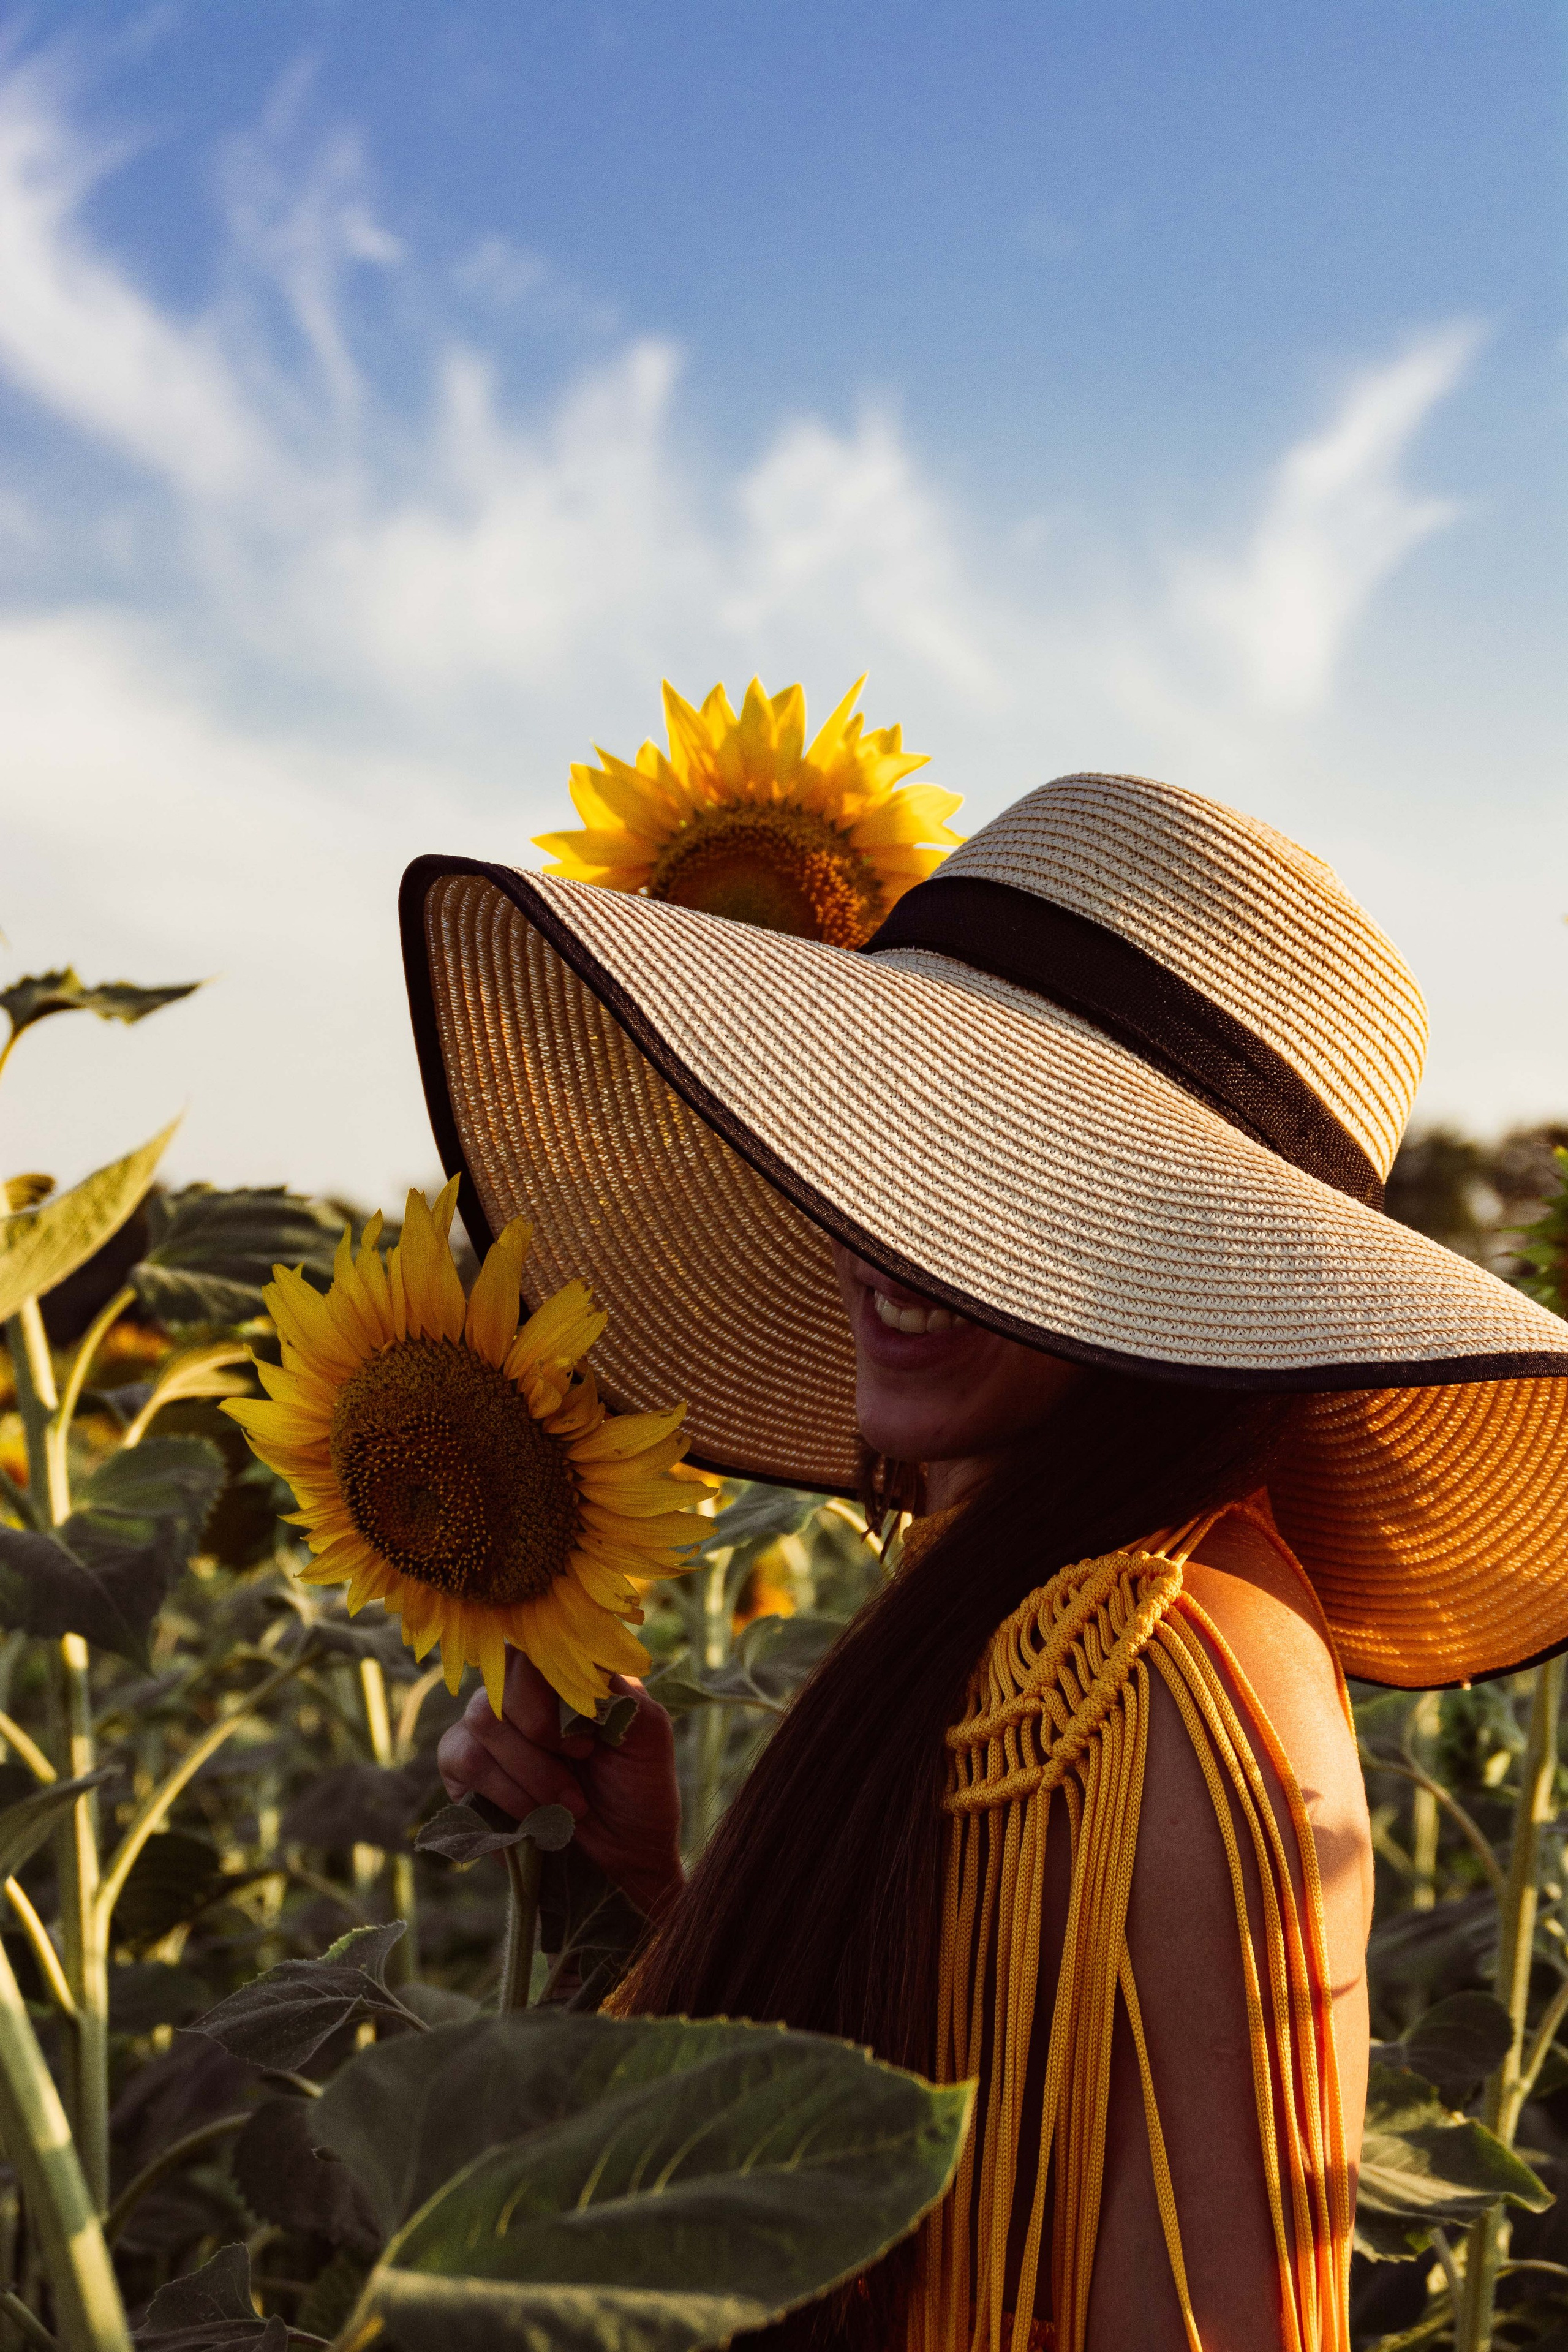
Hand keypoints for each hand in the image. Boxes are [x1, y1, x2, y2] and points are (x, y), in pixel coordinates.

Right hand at [436, 1650, 684, 1922]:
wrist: (623, 1854)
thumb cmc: (639, 1787)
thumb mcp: (648, 1735)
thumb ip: (622, 1692)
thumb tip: (588, 1664)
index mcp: (563, 1672)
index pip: (535, 1649)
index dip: (552, 1696)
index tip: (587, 1747)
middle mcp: (518, 1689)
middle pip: (502, 1687)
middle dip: (542, 1745)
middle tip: (578, 1787)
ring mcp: (486, 1726)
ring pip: (482, 1722)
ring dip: (528, 1775)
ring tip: (566, 1808)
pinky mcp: (463, 1766)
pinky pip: (464, 1762)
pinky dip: (506, 1795)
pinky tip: (535, 1819)